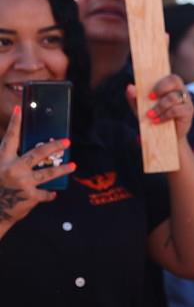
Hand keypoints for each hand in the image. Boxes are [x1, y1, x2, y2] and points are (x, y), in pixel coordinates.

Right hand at [0, 107, 75, 227]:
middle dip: (54, 146)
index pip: (9, 138)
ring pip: (48, 172)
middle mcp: (12, 169)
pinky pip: (45, 193)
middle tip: (67, 141)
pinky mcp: (29, 196)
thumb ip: (9, 160)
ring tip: (73, 165)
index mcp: (1, 160)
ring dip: (62, 169)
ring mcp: (22, 183)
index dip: (14, 123)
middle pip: (37, 153)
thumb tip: (29, 155)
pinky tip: (54, 194)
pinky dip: (49, 194)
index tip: (20, 109)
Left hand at [128, 75, 193, 139]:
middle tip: (150, 99)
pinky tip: (157, 121)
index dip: (160, 83)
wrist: (164, 136)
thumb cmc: (154, 117)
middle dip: (161, 88)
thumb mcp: (141, 108)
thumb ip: (134, 97)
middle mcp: (181, 90)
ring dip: (159, 107)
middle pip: (175, 81)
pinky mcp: (188, 111)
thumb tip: (130, 87)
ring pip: (173, 97)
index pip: (171, 77)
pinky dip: (164, 116)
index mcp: (171, 86)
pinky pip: (176, 110)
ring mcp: (187, 100)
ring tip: (150, 115)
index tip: (149, 95)